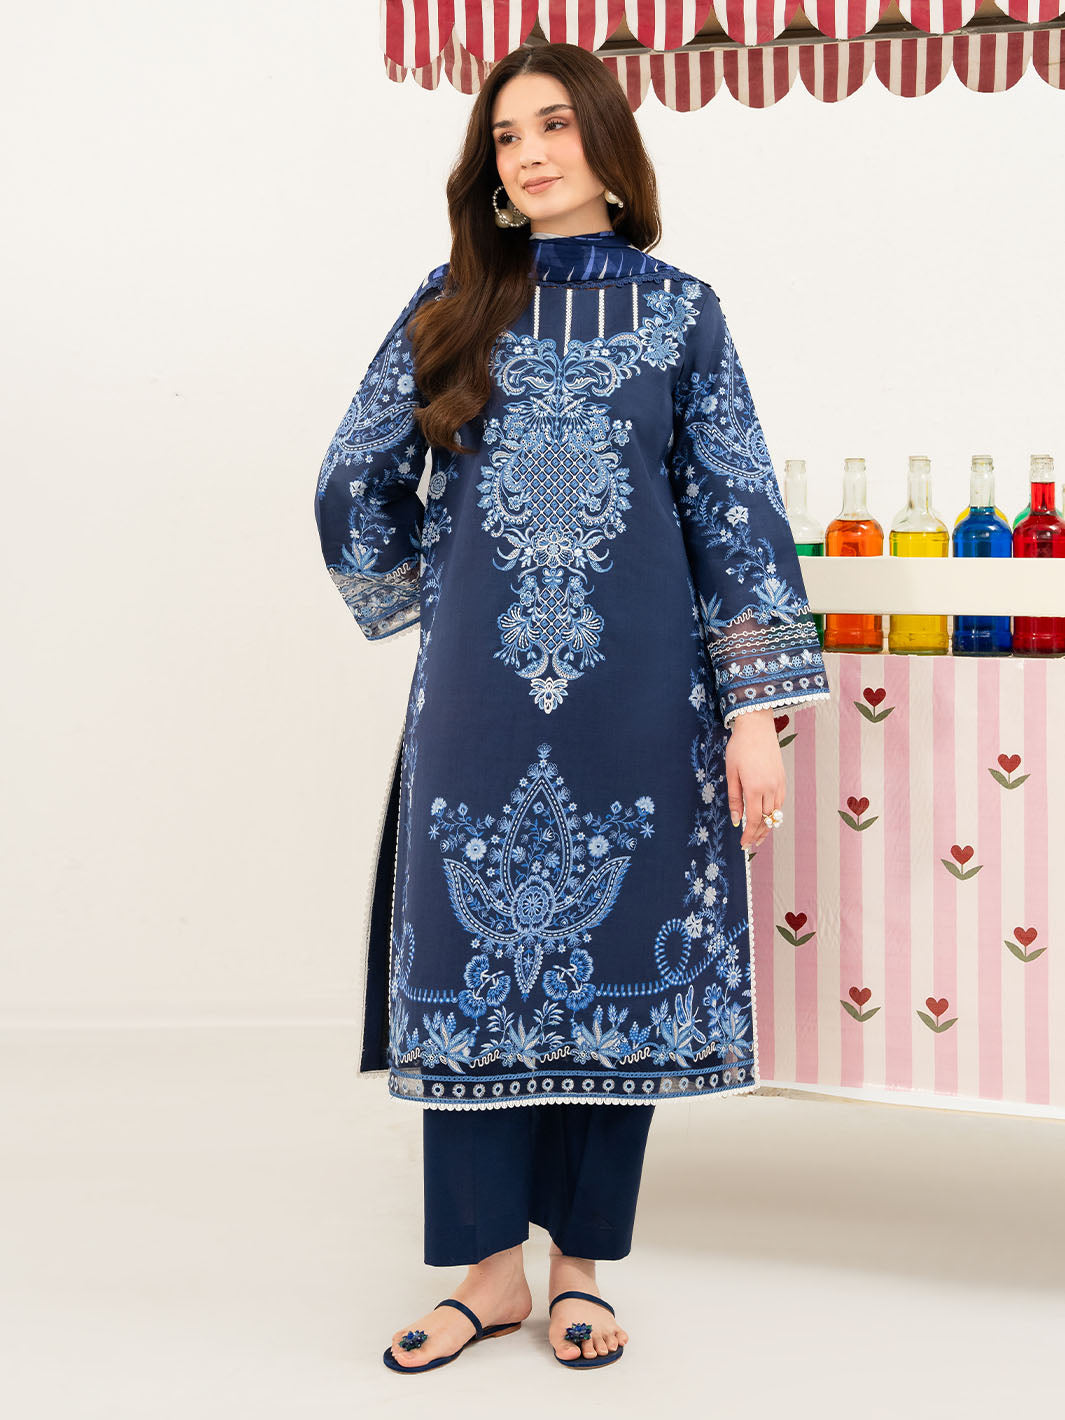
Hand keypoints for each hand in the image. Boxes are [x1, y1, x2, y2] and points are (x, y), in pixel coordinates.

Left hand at [725, 709, 785, 850]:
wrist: (757, 727)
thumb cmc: (739, 748)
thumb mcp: (731, 773)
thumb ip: (734, 798)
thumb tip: (736, 820)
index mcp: (755, 788)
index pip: (753, 820)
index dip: (749, 835)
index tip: (743, 845)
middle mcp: (770, 788)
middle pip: (767, 819)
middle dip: (758, 834)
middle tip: (751, 844)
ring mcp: (779, 784)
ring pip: (776, 813)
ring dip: (768, 825)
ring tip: (759, 835)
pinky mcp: (783, 779)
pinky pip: (780, 802)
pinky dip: (774, 813)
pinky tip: (768, 816)